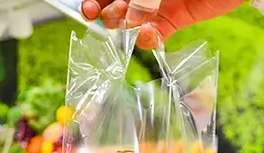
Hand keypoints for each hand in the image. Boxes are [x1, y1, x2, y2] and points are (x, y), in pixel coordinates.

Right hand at [80, 0, 244, 48]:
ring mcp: (159, 4)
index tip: (88, 8)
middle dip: (108, 12)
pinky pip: (157, 32)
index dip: (96, 0)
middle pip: (117, 4)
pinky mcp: (175, 19)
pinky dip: (149, 38)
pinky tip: (147, 36)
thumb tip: (125, 1)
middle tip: (109, 16)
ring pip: (134, 19)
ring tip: (130, 23)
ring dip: (126, 24)